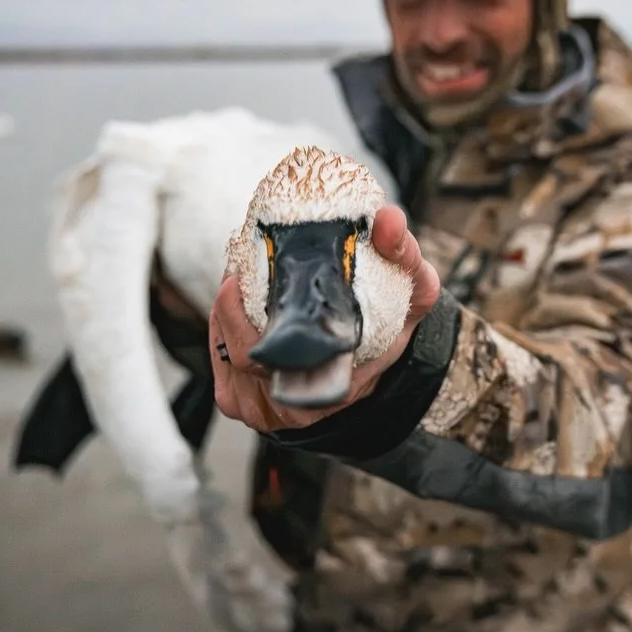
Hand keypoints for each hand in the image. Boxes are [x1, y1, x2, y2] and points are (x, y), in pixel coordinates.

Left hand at [209, 204, 440, 432]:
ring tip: (240, 279)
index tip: (237, 275)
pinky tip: (235, 305)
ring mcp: (264, 410)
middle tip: (239, 266)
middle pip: (240, 353)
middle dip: (231, 303)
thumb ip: (403, 255)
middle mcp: (295, 406)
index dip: (241, 315)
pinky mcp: (243, 403)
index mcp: (332, 388)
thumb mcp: (412, 290)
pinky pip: (219, 363)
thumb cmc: (392, 325)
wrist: (379, 359)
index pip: (269, 358)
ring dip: (225, 312)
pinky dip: (221, 327)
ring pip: (225, 355)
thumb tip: (388, 221)